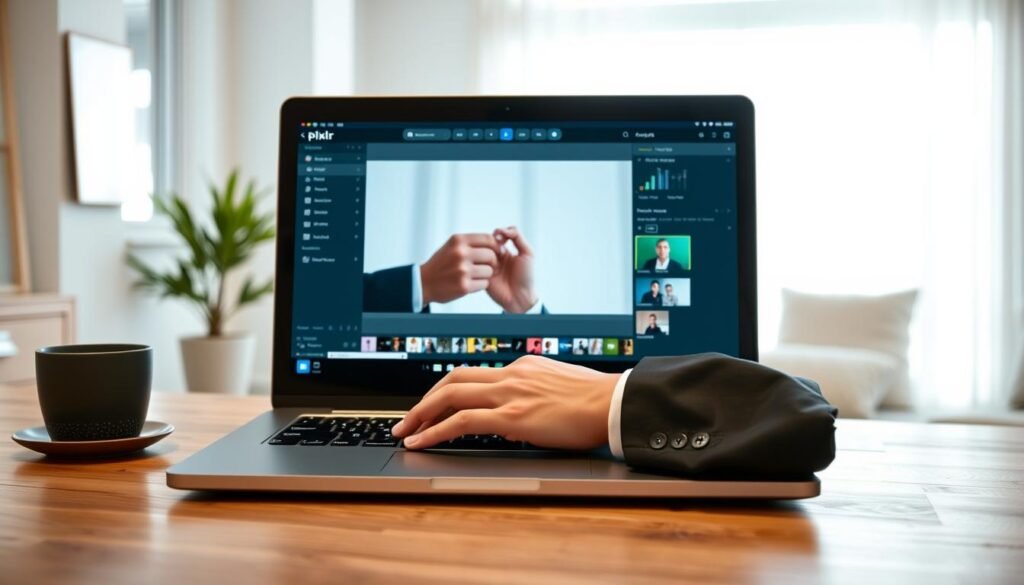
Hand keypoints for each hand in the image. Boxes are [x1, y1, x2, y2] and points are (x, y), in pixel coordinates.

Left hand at [392, 355, 618, 449]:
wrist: (614, 403)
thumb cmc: (595, 402)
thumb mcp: (557, 390)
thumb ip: (532, 398)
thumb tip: (513, 418)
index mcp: (522, 367)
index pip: (474, 375)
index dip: (447, 390)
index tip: (433, 405)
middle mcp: (511, 374)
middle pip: (453, 379)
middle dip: (424, 400)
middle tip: (407, 419)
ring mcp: (510, 393)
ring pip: (451, 395)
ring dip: (421, 414)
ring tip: (405, 432)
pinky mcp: (513, 415)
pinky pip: (463, 420)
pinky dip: (436, 431)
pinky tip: (423, 442)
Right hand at [420, 234, 499, 304]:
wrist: (423, 282)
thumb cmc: (441, 264)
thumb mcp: (452, 246)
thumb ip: (472, 243)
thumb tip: (498, 240)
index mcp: (458, 240)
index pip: (488, 239)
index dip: (497, 246)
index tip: (498, 252)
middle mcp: (461, 253)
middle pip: (491, 255)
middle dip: (492, 262)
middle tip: (487, 266)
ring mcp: (462, 270)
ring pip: (489, 271)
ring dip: (486, 275)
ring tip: (475, 275)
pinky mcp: (464, 286)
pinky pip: (484, 284)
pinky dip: (480, 284)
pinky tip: (470, 283)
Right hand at [485, 226, 538, 312]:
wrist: (521, 297)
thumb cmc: (526, 277)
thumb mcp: (528, 253)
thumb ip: (518, 237)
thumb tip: (503, 229)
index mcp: (504, 249)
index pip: (495, 235)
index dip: (497, 234)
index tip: (501, 239)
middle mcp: (494, 257)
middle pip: (486, 243)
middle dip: (492, 246)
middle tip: (499, 252)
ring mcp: (486, 266)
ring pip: (480, 253)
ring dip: (488, 257)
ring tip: (497, 266)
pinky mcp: (480, 275)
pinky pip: (476, 266)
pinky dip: (483, 267)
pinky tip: (491, 273)